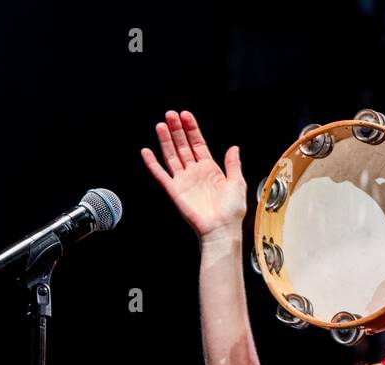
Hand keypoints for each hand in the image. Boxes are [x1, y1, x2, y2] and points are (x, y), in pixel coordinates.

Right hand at [141, 110, 246, 240]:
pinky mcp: (175, 191)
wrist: (221, 230)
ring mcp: (184, 181)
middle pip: (183, 146)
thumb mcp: (237, 183)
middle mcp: (195, 173)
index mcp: (211, 169)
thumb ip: (233, 164)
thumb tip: (234, 148)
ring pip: (172, 156)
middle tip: (171, 115)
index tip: (186, 116)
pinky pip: (161, 175)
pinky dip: (152, 164)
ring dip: (166, 141)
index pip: (198, 144)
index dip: (192, 129)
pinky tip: (147, 152)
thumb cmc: (231, 212)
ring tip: (161, 125)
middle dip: (177, 130)